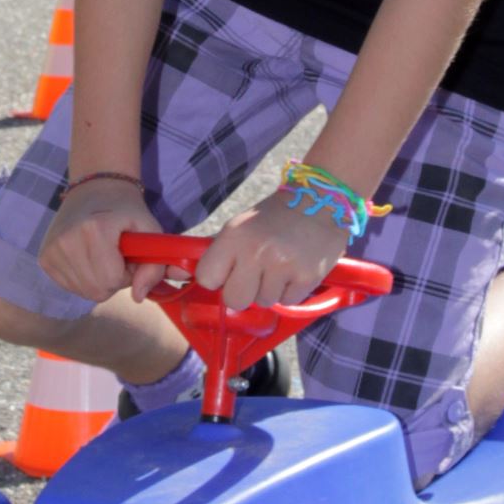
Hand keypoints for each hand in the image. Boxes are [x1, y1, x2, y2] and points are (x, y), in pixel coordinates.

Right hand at [39, 179, 154, 302]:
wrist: (94, 189)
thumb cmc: (126, 211)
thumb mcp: (150, 232)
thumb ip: (154, 267)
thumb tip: (138, 297)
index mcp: (93, 229)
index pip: (112, 280)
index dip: (127, 273)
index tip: (128, 254)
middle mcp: (67, 240)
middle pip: (97, 290)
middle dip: (113, 280)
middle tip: (116, 256)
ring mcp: (51, 250)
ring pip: (84, 292)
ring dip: (99, 280)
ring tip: (102, 255)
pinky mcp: (44, 259)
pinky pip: (70, 286)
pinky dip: (84, 279)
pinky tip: (87, 258)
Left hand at [194, 194, 353, 312]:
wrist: (322, 200)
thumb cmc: (274, 217)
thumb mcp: (240, 226)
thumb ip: (217, 253)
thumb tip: (181, 276)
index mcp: (234, 236)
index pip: (207, 278)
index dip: (217, 278)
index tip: (228, 271)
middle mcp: (256, 252)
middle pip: (234, 299)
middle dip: (243, 291)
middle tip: (256, 274)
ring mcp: (283, 266)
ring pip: (263, 302)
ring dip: (269, 290)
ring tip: (279, 266)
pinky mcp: (307, 277)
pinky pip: (288, 301)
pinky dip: (290, 291)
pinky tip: (295, 270)